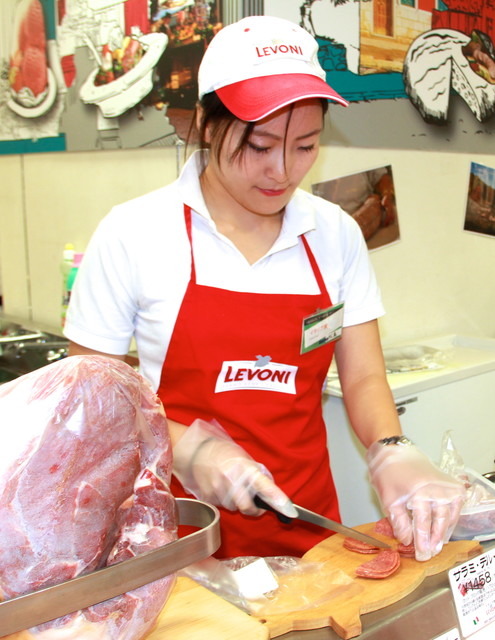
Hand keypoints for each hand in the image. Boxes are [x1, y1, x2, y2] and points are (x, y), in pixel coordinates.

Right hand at [172, 419, 296, 516]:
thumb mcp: (245, 458)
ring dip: (236, 502)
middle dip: (252, 509)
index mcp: (245, 468)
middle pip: (247, 507)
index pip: (264, 485)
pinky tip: (220, 487)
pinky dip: (223, 500)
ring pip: (233, 508)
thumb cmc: (225, 453)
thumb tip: (269, 492)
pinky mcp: (207, 495)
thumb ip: (257, 474)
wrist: (198, 451)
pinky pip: (220, 506)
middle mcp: (231, 479)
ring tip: (231, 487)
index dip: (276, 498)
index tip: (288, 509)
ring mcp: (218, 488)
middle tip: (255, 506)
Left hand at [367, 440, 465, 560]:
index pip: (423, 525)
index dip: (422, 542)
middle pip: (439, 521)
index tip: (421, 555)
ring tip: (438, 545)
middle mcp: (436, 490)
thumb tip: (407, 541)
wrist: (396, 451)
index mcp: (418, 493)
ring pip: (449, 515)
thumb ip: (399, 522)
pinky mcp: (450, 483)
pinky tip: (444, 529)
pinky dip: (451, 518)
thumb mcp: (388, 499)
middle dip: (434, 540)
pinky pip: (455, 506)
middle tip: (430, 554)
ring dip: (444, 531)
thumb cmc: (388, 473)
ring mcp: (446, 486)